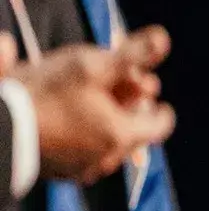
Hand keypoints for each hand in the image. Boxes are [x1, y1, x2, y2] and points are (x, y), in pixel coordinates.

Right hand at [17, 26, 174, 184]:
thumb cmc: (43, 96)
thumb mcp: (91, 66)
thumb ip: (131, 54)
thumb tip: (163, 38)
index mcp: (122, 136)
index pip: (160, 125)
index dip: (157, 104)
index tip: (146, 87)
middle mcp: (106, 160)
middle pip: (132, 131)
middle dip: (128, 105)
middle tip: (117, 83)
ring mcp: (79, 169)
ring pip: (104, 141)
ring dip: (103, 118)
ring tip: (88, 95)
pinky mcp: (55, 172)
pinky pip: (77, 150)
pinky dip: (79, 132)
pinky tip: (63, 113)